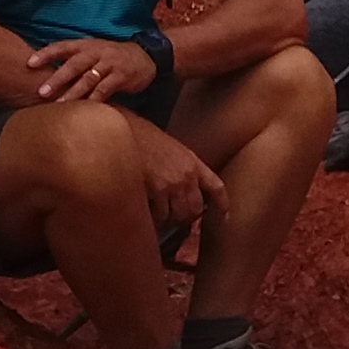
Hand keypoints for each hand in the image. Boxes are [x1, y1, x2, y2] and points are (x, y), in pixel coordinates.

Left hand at [27, 35, 160, 104]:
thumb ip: (73, 60)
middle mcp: (96, 52)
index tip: (29, 63)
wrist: (144, 56)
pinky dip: (95, 99)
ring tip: (59, 105)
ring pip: (88, 78)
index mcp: (86, 45)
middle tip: (42, 92)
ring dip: (73, 92)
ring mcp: (110, 64)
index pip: (62, 46)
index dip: (46, 54)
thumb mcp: (92, 52)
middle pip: (74, 64)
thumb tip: (45, 72)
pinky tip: (85, 109)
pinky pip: (106, 89)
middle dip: (57, 78)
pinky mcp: (121, 76)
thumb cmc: (111, 57)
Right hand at [129, 118, 226, 240]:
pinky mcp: (157, 189)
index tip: (224, 216)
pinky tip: (146, 212)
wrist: (123, 129)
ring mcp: (173, 182)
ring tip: (156, 216)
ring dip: (168, 220)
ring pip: (178, 215)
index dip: (222, 204)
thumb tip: (180, 190)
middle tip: (172, 218)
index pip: (216, 187)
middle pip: (195, 209)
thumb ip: (179, 168)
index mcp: (192, 162)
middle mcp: (187, 174)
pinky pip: (160, 216)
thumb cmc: (141, 137)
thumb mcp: (169, 148)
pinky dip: (153, 219)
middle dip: (185, 217)